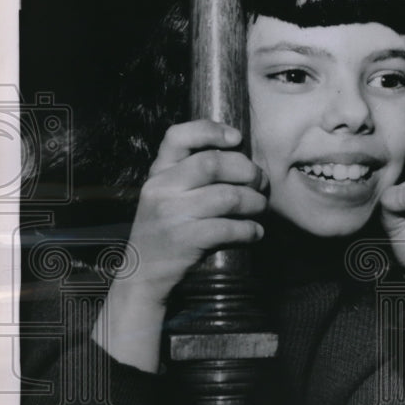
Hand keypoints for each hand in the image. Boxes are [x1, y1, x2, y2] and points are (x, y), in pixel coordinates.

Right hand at [121, 119, 268, 306]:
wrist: (143, 274)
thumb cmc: (168, 228)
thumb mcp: (167, 194)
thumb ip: (192, 173)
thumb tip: (242, 157)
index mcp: (158, 172)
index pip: (177, 136)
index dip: (210, 130)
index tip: (237, 138)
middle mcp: (161, 188)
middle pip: (214, 164)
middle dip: (248, 171)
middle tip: (261, 183)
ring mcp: (171, 214)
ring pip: (228, 196)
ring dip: (255, 202)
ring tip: (260, 208)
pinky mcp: (184, 240)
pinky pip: (229, 228)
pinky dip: (250, 230)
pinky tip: (255, 233)